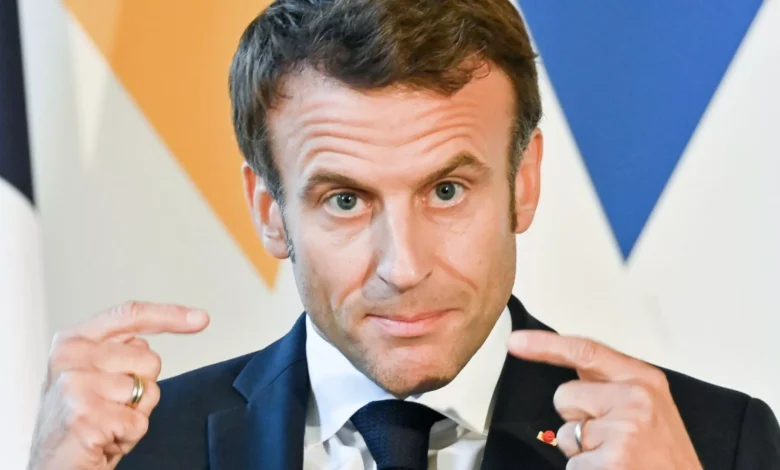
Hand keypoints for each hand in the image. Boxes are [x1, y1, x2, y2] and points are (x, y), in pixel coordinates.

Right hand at [27, 302, 209, 469]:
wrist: (51, 469)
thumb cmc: (78, 423)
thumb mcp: (95, 377)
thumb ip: (119, 351)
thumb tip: (154, 339)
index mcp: (73, 341)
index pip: (130, 315)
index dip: (170, 314)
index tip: (201, 319)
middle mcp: (70, 357)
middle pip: (150, 358)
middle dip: (142, 388)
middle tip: (111, 408)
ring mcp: (75, 385)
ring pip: (148, 390)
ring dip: (135, 414)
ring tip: (106, 423)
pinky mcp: (85, 415)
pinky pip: (139, 422)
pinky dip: (129, 437)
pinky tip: (104, 439)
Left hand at [508, 331, 702, 469]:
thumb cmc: (665, 455)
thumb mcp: (650, 406)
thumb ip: (612, 385)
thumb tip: (572, 369)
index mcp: (643, 380)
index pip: (585, 351)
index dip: (545, 345)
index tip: (516, 342)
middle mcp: (634, 400)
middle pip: (564, 396)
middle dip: (576, 419)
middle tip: (611, 438)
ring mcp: (622, 431)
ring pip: (563, 433)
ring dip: (581, 450)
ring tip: (616, 457)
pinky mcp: (611, 461)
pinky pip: (571, 463)